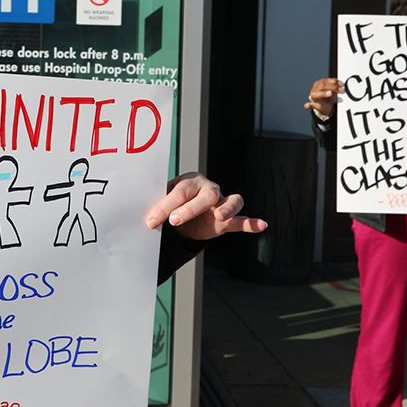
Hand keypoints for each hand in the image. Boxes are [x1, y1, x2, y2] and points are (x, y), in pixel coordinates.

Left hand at [145, 172, 265, 240]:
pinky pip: (242, 219)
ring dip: (227, 207)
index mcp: (189, 181)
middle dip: (189, 209)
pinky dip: (252, 223)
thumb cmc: (169, 206)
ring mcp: (221, 202)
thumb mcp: (161, 205)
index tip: (152, 221)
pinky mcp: (227, 219)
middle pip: (205, 196)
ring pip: (229, 201)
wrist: (180, 218)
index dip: (165, 206)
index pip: (179, 192)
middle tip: (174, 220)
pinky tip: (261, 225)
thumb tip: (144, 219)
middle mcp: (208, 189)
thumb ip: (156, 208)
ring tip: (220, 215)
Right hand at [304, 77, 341, 118]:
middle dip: (332, 87)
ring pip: (316, 94)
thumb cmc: (328, 98)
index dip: (333, 81)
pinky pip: (309, 105)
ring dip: (324, 93)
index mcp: (318, 84)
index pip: (325, 80)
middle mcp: (314, 89)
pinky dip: (308, 105)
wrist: (326, 107)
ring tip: (331, 93)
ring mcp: (313, 97)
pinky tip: (308, 105)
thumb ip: (334, 86)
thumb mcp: (333, 91)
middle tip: (340, 89)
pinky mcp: (313, 105)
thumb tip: (337, 81)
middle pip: (322, 86)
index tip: (341, 83)